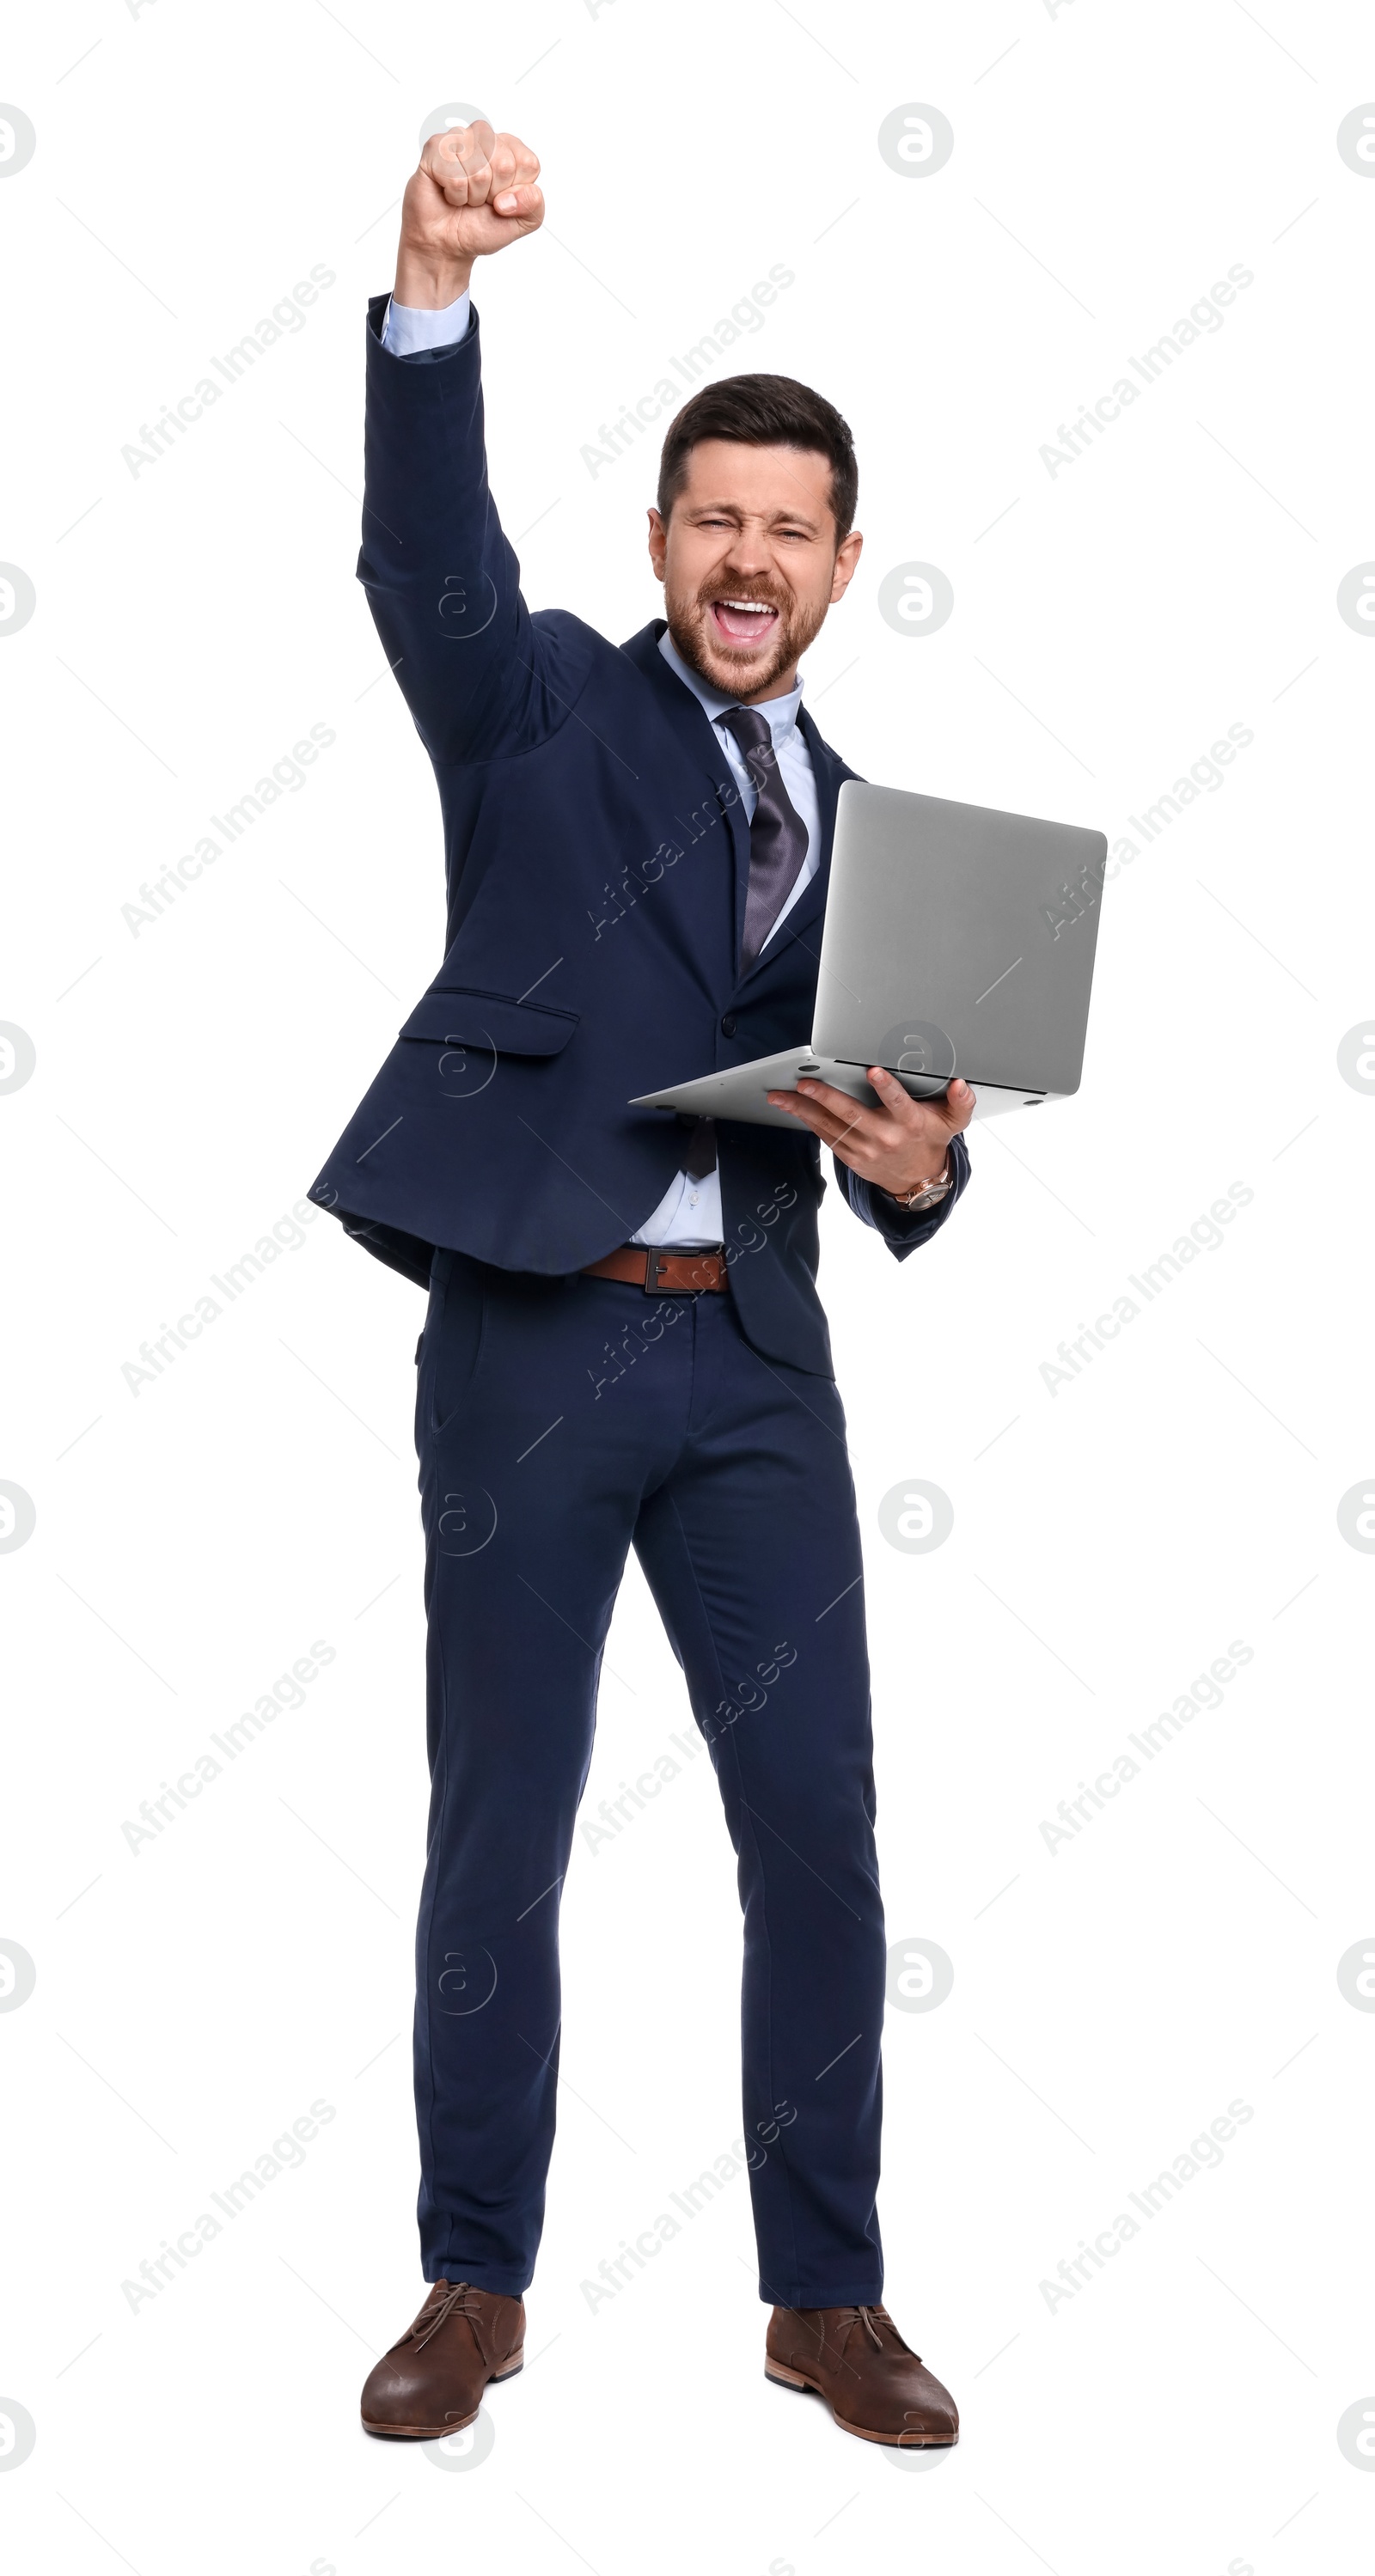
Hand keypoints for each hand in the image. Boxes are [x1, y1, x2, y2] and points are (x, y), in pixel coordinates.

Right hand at [395, 121, 543, 307]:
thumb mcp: (522, 221)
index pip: (527, 163)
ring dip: (472, 195)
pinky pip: (454, 176)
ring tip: (464, 197)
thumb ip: (534, 204)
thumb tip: (514, 195)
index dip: (514, 191)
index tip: (501, 199)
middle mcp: (485, 137)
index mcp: (510, 148)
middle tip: (480, 200)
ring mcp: (459, 138)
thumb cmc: (481, 227)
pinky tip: (449, 194)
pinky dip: (454, 195)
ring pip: (478, 170)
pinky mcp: (435, 147)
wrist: (448, 243)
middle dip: (492, 194)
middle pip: (503, 164)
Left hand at [766, 1068, 973, 1196]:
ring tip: (781, 1096)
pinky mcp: (851, 1157)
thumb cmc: (931, 1141)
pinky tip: (793, 1108)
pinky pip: (827, 1137)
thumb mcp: (953, 1123)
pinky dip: (809, 1122)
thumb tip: (961, 1085)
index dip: (886, 1088)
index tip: (873, 1072)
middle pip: (852, 1115)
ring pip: (831, 1126)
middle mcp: (885, 1137)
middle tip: (805, 1084)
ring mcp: (865, 1149)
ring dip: (804, 1110)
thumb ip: (961, 1102)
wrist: (918, 1181)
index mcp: (910, 1124)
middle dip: (826, 1098)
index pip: (898, 1104)